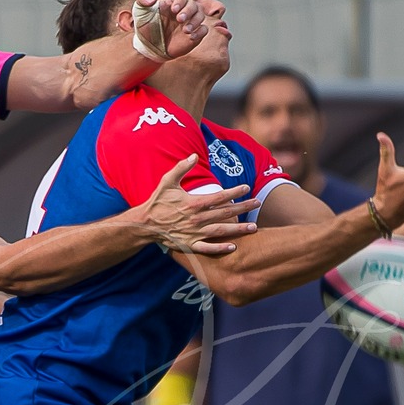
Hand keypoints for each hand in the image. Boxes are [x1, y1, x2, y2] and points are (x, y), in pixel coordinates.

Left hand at [133, 0, 206, 59]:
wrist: (150, 47)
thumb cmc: (146, 28)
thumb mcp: (140, 11)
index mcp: (172, 4)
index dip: (180, 2)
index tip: (173, 10)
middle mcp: (183, 12)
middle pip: (194, 5)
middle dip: (188, 11)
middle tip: (179, 20)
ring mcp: (190, 23)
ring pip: (201, 15)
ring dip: (195, 21)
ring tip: (185, 30)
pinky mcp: (194, 35)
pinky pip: (204, 29)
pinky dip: (200, 32)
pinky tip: (190, 36)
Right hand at [134, 156, 255, 254]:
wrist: (145, 224)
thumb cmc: (157, 201)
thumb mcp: (167, 181)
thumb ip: (181, 168)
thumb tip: (193, 155)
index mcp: (193, 203)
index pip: (219, 197)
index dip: (234, 192)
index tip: (247, 188)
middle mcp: (197, 219)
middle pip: (225, 213)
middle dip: (243, 208)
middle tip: (258, 203)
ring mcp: (194, 233)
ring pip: (221, 231)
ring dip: (238, 229)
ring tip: (254, 227)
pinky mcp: (190, 244)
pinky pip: (208, 248)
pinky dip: (221, 248)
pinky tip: (234, 246)